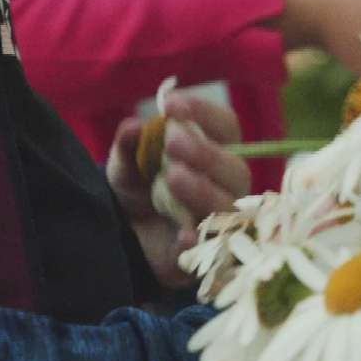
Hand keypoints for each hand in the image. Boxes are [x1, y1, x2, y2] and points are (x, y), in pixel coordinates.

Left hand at [106, 92, 250, 287]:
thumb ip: (129, 147)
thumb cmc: (138, 190)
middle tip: (172, 141)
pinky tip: (183, 234)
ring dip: (202, 189)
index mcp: (214, 153)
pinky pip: (213, 248)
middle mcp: (226, 186)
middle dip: (206, 153)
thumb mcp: (126, 166)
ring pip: (227, 206)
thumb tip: (133, 127)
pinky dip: (198, 239)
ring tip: (171, 177)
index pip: (226, 127)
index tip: (172, 105)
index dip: (205, 113)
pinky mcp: (208, 255)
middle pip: (235, 168)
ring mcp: (221, 221)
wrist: (124, 238)